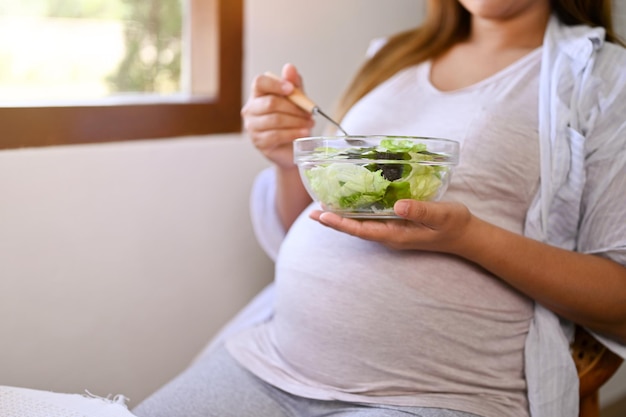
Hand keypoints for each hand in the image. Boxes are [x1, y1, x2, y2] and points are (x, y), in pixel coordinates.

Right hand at [241, 63, 314, 167]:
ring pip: (275, 119)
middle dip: (294, 108)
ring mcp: (252, 126)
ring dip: (297, 121)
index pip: (259, 83)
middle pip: (270, 103)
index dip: (275, 84)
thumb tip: (289, 67)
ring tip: (309, 124)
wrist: (292, 146)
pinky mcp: (259, 142)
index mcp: (258, 94)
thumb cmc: (292, 120)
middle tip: (310, 113)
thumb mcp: (297, 100)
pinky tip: (303, 133)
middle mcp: (251, 109)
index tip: (291, 89)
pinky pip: (276, 135)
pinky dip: (293, 133)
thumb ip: (294, 84)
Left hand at [309, 199, 474, 253]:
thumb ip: (422, 211)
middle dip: (334, 219)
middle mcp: (390, 235)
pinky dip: (357, 212)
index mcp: (396, 235)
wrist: (466, 236)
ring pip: (361, 224)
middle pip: (355, 228)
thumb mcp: (442, 215)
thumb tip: (398, 205)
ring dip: (342, 216)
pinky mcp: (396, 225)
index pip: (361, 230)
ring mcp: (392, 231)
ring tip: (323, 204)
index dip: (340, 223)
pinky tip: (350, 202)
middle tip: (311, 209)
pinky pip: (371, 219)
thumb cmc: (455, 225)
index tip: (321, 216)